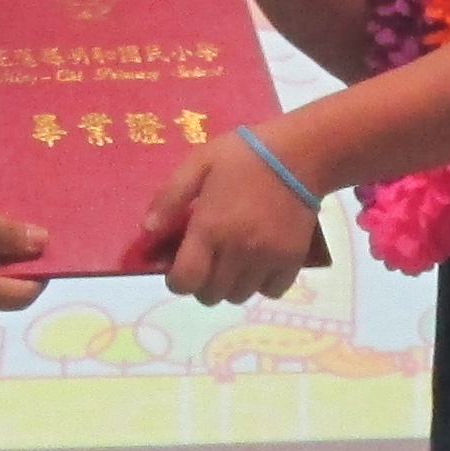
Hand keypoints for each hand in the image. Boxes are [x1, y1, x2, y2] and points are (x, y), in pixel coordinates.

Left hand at [146, 135, 325, 305]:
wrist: (300, 154)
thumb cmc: (244, 155)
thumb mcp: (198, 163)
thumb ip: (170, 197)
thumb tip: (148, 230)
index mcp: (210, 228)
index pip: (186, 281)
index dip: (177, 281)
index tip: (179, 268)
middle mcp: (238, 250)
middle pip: (211, 295)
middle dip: (202, 283)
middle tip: (206, 261)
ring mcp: (267, 258)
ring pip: (239, 296)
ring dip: (230, 285)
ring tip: (232, 262)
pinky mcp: (292, 260)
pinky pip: (271, 291)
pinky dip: (261, 284)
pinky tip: (258, 263)